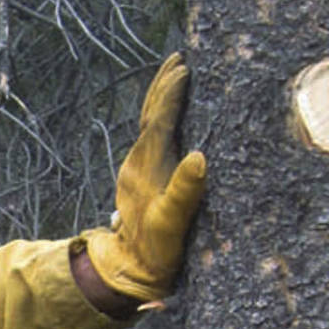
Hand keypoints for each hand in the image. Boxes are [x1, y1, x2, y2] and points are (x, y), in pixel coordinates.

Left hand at [84, 53, 206, 307]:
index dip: (171, 93)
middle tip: (179, 56)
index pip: (158, 120)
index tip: (185, 69)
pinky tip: (171, 112)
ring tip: (176, 73)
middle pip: (150, 113)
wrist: (128, 271)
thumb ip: (184, 192)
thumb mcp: (171, 224)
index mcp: (147, 167)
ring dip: (162, 96)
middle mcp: (139, 162)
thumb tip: (200, 157)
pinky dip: (162, 115)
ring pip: (149, 122)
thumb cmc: (155, 251)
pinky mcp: (142, 176)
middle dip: (163, 84)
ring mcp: (139, 168)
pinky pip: (152, 135)